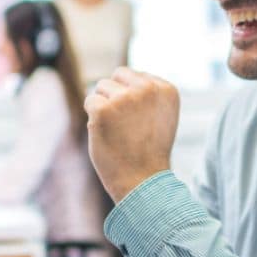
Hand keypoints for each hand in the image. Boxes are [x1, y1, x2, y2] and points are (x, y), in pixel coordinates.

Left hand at [84, 67, 179, 202]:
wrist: (142, 181)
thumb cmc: (149, 151)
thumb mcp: (161, 116)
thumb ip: (149, 94)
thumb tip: (123, 75)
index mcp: (166, 89)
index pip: (136, 76)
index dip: (132, 98)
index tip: (140, 122)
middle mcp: (148, 89)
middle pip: (118, 75)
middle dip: (115, 95)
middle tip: (125, 124)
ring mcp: (125, 98)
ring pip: (101, 87)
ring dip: (104, 106)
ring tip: (118, 130)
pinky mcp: (104, 109)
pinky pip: (90, 101)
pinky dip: (93, 118)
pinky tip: (106, 134)